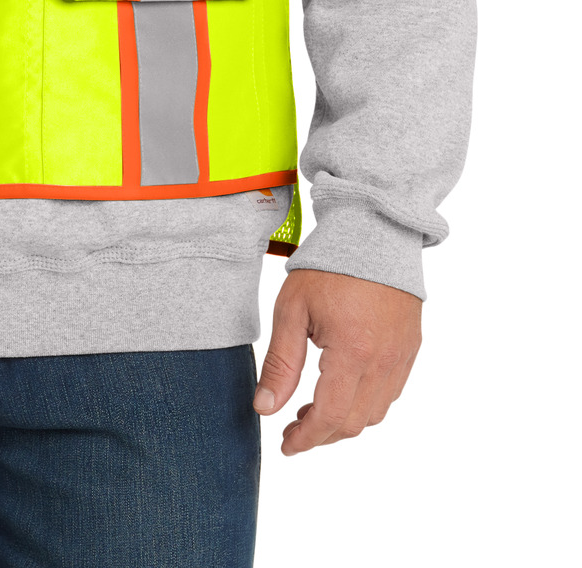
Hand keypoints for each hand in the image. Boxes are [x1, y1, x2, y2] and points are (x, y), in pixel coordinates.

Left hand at [253, 268, 420, 453]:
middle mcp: (383, 362)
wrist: (374, 231)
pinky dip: (366, 403)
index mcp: (352, 353)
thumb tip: (265, 408)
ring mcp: (401, 356)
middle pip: (353, 423)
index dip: (305, 438)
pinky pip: (391, 393)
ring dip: (344, 421)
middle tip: (294, 427)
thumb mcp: (292, 309)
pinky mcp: (410, 348)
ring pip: (375, 413)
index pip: (329, 417)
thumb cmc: (329, 265)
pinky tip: (343, 388)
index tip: (286, 445)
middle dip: (321, 434)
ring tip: (313, 407)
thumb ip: (280, 363)